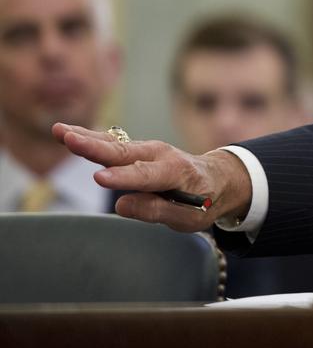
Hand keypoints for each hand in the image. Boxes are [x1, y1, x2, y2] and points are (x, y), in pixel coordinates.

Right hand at [53, 122, 251, 232]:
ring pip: (114, 144)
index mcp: (177, 172)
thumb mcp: (188, 216)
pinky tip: (67, 133)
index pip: (145, 176)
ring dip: (87, 138)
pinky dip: (91, 138)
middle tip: (70, 140)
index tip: (99, 178)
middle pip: (124, 153)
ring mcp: (148, 149)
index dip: (122, 178)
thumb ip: (157, 210)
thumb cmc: (204, 200)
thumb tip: (122, 203)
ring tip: (60, 132)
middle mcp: (160, 155)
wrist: (217, 178)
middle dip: (96, 148)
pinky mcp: (137, 150)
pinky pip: (112, 143)